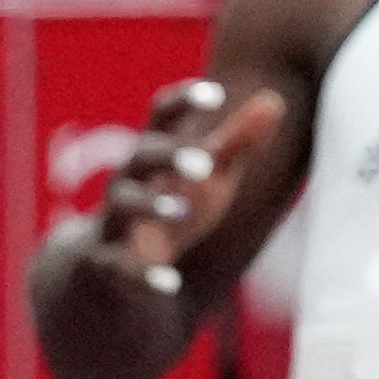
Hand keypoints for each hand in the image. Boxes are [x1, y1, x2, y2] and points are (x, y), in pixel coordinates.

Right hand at [91, 75, 284, 295]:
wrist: (102, 267)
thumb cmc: (168, 209)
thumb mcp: (206, 176)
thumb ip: (236, 142)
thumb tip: (276, 100)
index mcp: (152, 154)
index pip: (162, 117)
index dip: (184, 103)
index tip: (215, 95)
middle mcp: (127, 181)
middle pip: (140, 158)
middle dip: (169, 156)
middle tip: (204, 162)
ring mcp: (113, 222)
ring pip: (123, 207)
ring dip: (150, 206)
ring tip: (182, 210)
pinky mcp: (104, 264)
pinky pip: (119, 268)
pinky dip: (143, 276)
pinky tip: (170, 283)